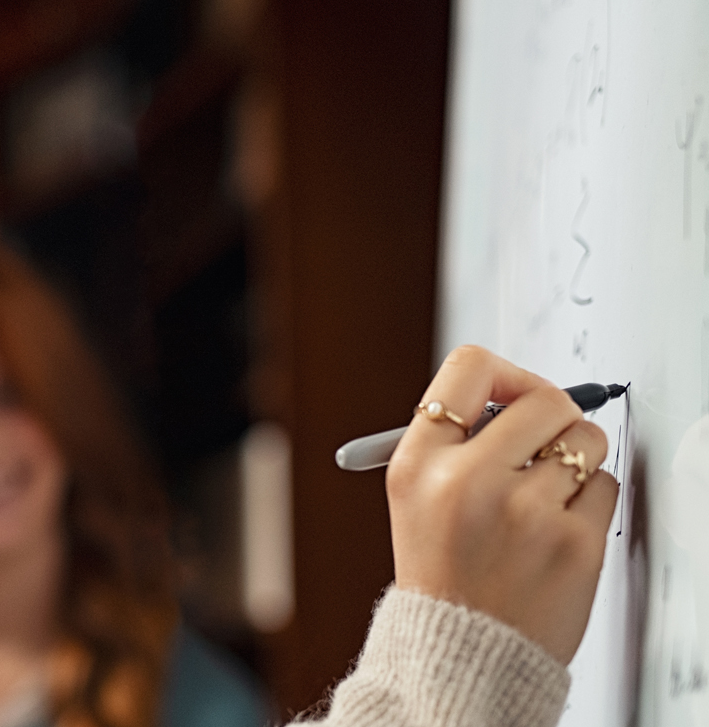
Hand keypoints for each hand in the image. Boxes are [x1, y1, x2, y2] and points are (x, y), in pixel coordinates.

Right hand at [387, 345, 617, 663]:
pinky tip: (558, 528)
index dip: (505, 375)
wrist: (462, 652)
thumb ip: (456, 441)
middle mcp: (466, 481)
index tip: (513, 395)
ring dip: (576, 460)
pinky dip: (590, 502)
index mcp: (418, 463)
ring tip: (547, 493)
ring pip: (585, 441)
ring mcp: (523, 512)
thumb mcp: (414, 496)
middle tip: (544, 442)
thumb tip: (522, 393)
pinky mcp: (572, 542)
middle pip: (544, 399)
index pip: (470, 368)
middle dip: (554, 417)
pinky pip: (606, 486)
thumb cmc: (445, 572)